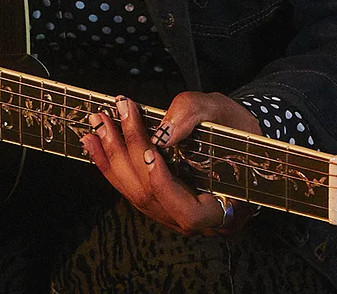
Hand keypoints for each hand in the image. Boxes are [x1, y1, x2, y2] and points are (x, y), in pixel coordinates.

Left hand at [81, 91, 258, 235]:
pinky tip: (96, 143)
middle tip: (107, 122)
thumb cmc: (239, 131)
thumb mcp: (225, 113)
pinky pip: (133, 189)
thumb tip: (162, 132)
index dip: (165, 185)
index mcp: (225, 211)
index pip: (189, 213)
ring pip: (137, 196)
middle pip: (152, 199)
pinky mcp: (161, 203)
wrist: (242, 140)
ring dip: (112, 161)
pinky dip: (113, 166)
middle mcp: (198, 223)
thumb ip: (195, 116)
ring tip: (94, 130)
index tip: (149, 153)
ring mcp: (176, 216)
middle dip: (126, 158)